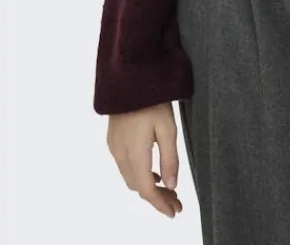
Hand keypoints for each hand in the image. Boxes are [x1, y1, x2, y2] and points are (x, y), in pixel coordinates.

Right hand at [106, 102, 183, 217]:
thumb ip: (170, 158)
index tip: (174, 212)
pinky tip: (152, 173)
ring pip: (130, 178)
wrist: (129, 77)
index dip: (160, 204)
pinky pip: (125, 167)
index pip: (146, 189)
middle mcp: (120, 154)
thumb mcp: (168, 128)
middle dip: (157, 198)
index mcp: (135, 153)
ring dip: (148, 187)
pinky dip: (139, 176)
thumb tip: (172, 185)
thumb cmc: (152, 99)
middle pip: (138, 187)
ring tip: (168, 190)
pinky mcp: (113, 141)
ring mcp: (114, 148)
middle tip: (176, 203)